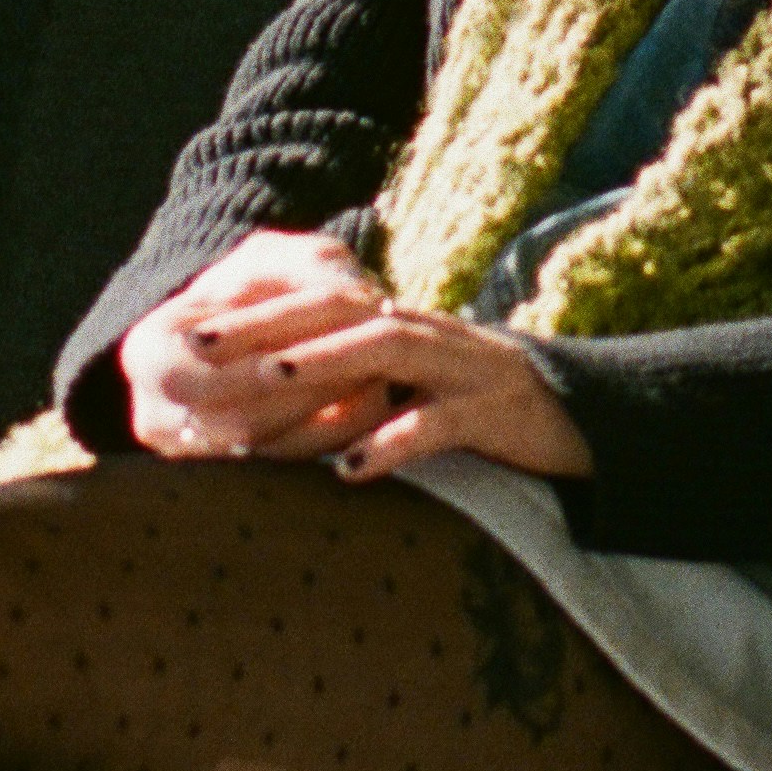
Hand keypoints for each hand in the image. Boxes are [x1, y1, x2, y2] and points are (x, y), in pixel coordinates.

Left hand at [119, 233, 592, 484]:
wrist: (583, 418)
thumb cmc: (477, 408)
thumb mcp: (407, 388)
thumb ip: (349, 387)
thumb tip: (265, 404)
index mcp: (398, 324)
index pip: (316, 304)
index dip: (251, 313)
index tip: (187, 331)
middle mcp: (425, 333)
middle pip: (339, 313)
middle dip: (267, 326)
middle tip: (200, 345)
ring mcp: (462, 368)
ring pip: (388, 349)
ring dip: (327, 361)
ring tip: (269, 380)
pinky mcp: (496, 413)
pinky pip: (443, 422)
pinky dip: (397, 439)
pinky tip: (354, 466)